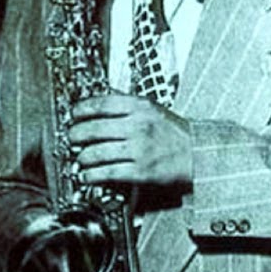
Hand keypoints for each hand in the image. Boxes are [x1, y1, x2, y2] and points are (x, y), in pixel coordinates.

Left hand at [68, 94, 193, 187]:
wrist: (198, 154)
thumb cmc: (175, 132)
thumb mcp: (154, 108)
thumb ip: (127, 102)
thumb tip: (102, 95)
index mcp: (140, 107)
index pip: (100, 104)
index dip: (80, 109)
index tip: (73, 114)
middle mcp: (139, 126)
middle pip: (93, 129)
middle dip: (75, 135)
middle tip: (72, 138)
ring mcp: (139, 150)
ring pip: (96, 153)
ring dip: (82, 158)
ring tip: (79, 159)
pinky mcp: (141, 172)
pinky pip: (107, 173)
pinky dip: (92, 176)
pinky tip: (87, 176)